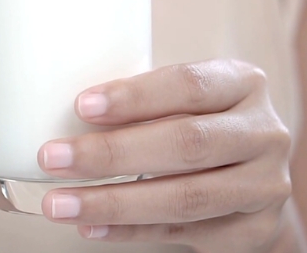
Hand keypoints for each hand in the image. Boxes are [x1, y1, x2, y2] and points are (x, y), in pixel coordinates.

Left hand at [37, 60, 291, 252]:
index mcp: (241, 84)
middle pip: (185, 143)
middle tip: (53, 159)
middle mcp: (262, 133)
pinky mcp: (255, 230)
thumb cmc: (198, 124)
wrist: (254, 180)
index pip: (188, 85)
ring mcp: (264, 185)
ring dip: (113, 203)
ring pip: (185, 198)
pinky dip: (131, 232)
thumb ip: (140, 103)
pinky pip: (185, 232)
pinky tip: (91, 227)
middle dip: (111, 154)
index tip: (81, 106)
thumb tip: (57, 113)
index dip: (134, 96)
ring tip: (60, 204)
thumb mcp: (184, 99)